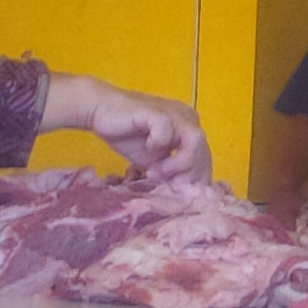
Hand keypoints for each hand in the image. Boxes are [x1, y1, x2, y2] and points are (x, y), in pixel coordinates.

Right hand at [43, 74, 210, 183]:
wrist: (101, 111)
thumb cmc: (129, 135)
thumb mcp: (155, 160)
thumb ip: (171, 172)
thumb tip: (185, 196)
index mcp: (190, 129)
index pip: (205, 159)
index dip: (196, 179)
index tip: (178, 192)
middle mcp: (187, 118)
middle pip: (204, 152)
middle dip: (188, 174)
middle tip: (167, 184)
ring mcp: (174, 113)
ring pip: (196, 139)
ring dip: (180, 162)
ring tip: (157, 171)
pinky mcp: (156, 111)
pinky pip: (168, 129)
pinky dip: (160, 144)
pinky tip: (148, 150)